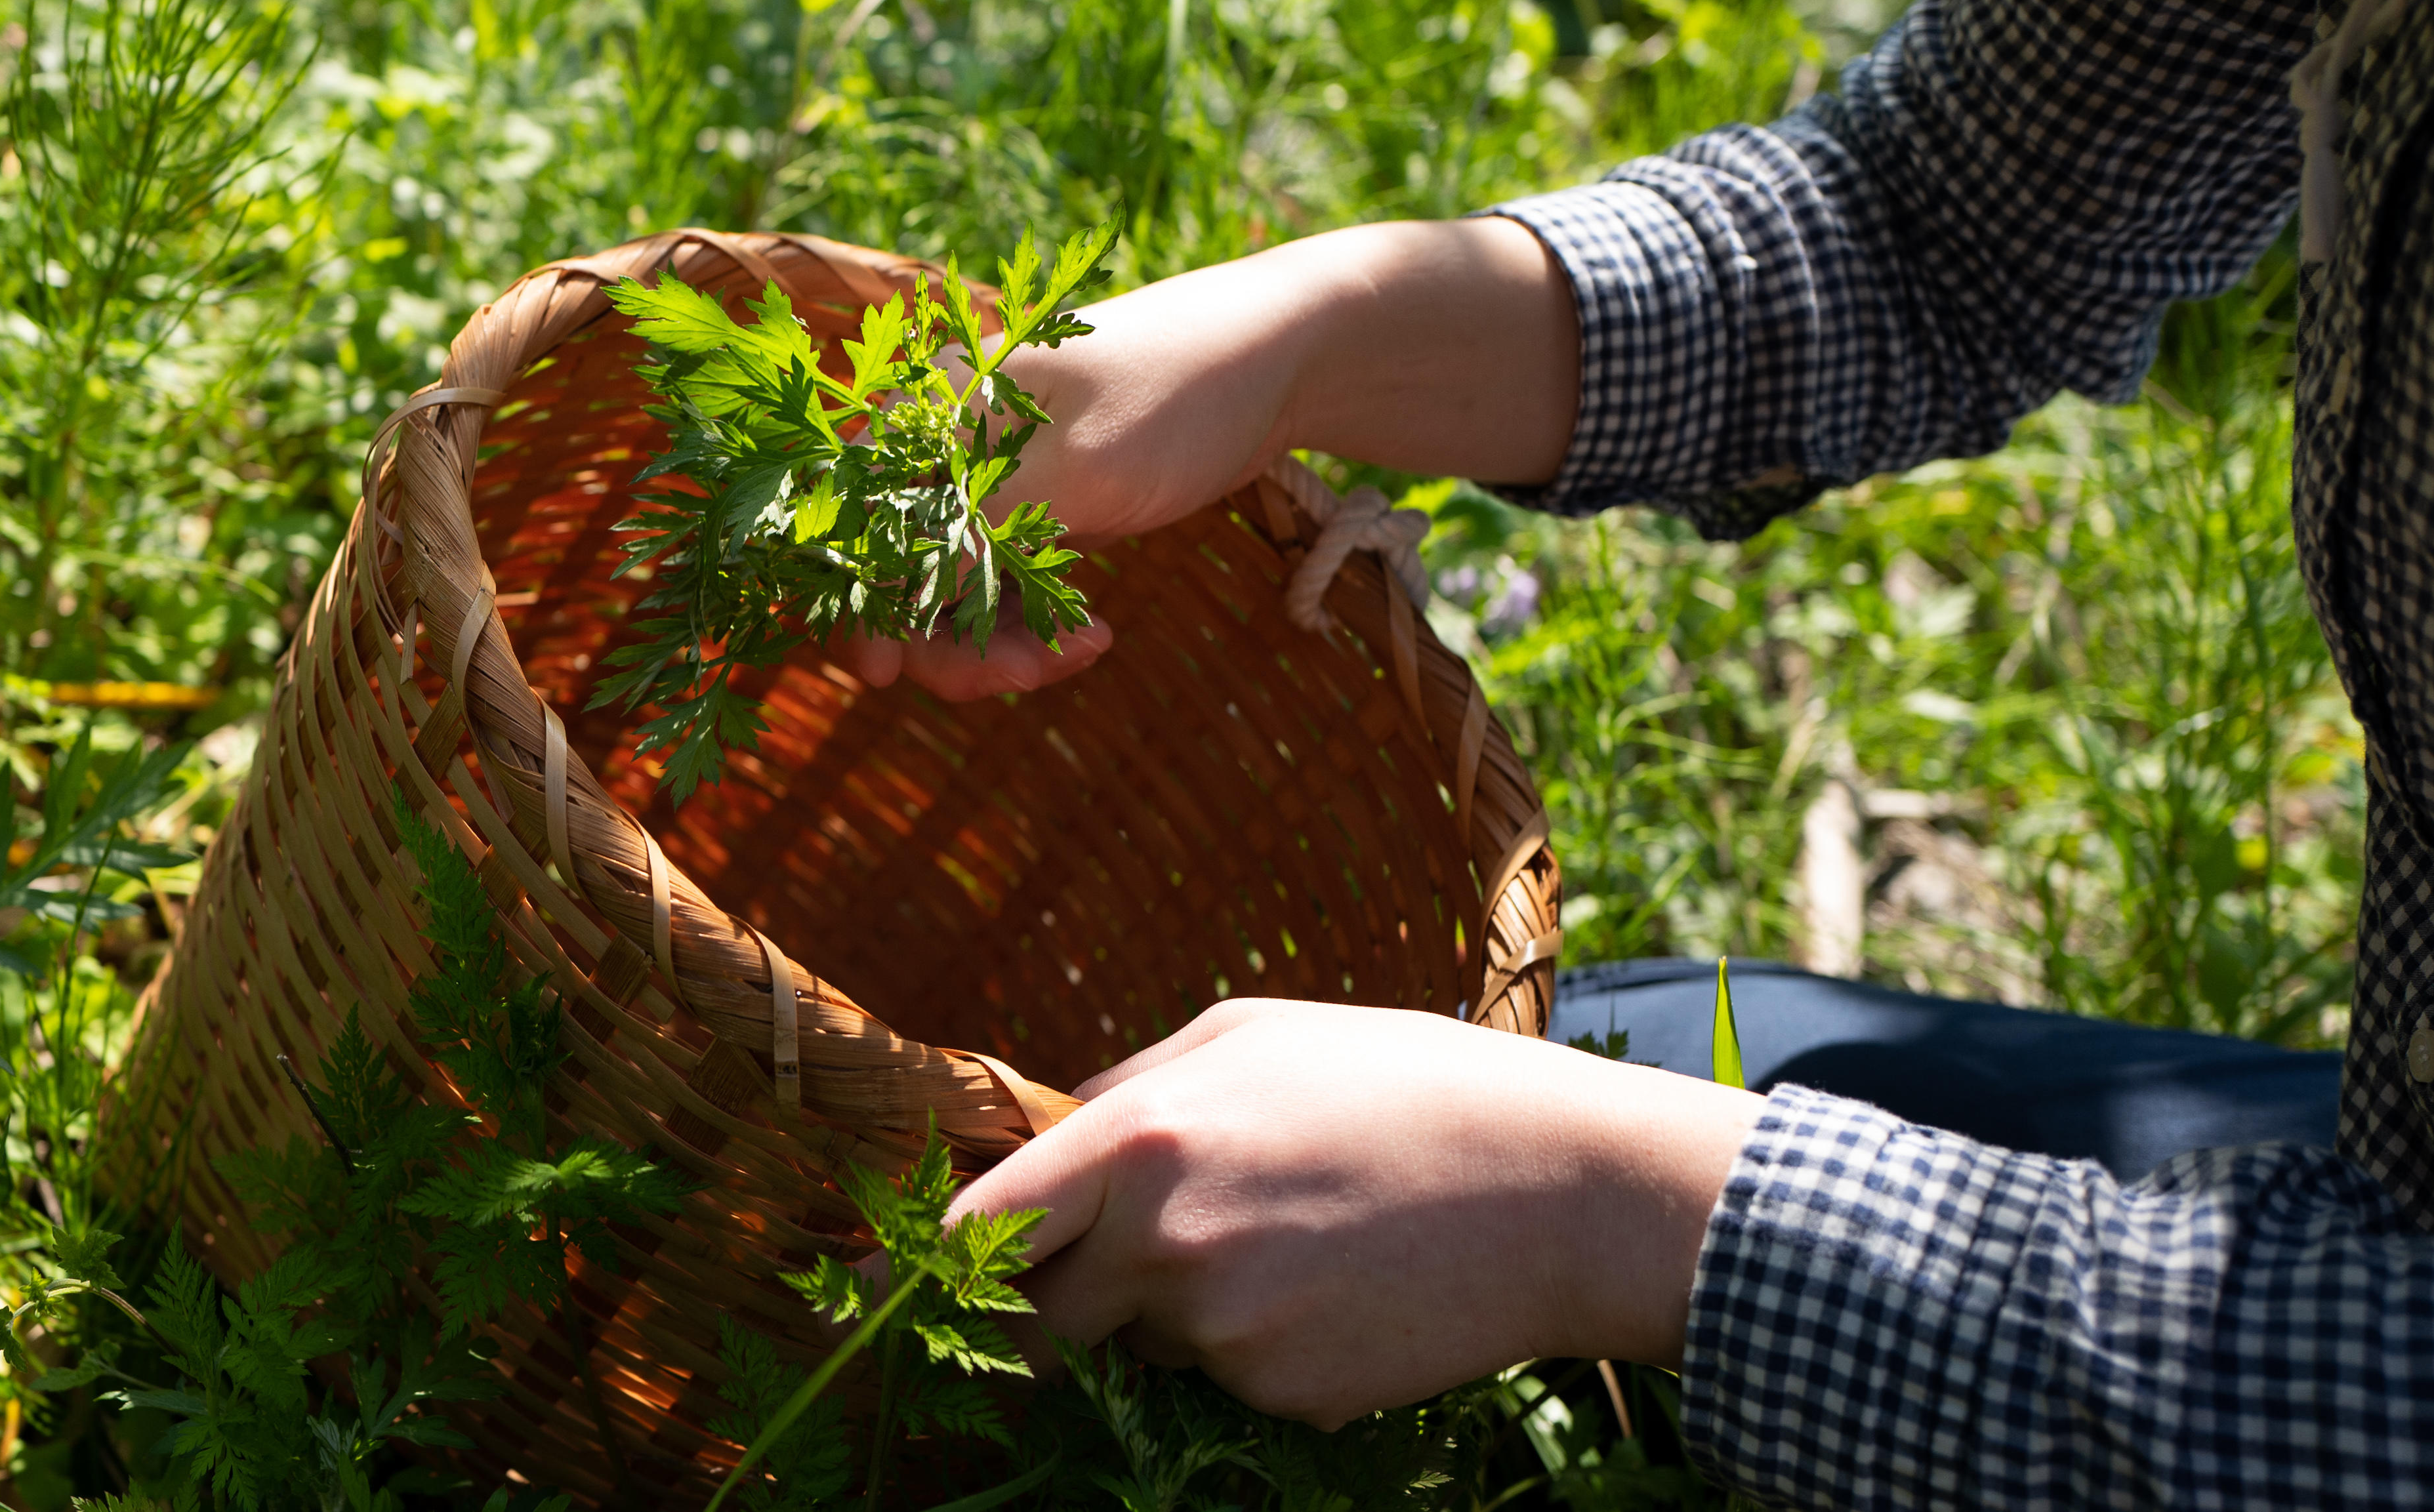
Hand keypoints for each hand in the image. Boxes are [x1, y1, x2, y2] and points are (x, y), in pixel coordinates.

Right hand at [846, 219, 1580, 701]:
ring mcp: (991, 481)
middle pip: (895, 570)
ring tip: (1078, 655)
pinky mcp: (1036, 510)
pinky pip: (1002, 588)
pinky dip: (1035, 625)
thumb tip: (886, 616)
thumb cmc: (1173, 390)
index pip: (851, 519)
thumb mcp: (1072, 471)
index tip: (885, 674)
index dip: (852, 602)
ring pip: (950, 592)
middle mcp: (943, 445)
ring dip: (997, 643)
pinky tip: (1092, 639)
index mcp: (929, 410)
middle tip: (1020, 676)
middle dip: (944, 640)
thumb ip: (974, 538)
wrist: (1281, 359)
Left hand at [948, 999, 1757, 1424]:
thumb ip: (1129, 1087)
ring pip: (1144, 1343)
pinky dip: (1260, 1341)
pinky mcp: (1286, 1397)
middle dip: (1043, 1309)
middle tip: (1110, 1262)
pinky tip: (1340, 1283)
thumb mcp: (1250, 1035)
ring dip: (1177, 1306)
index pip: (980, 1228)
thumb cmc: (1407, 1085)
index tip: (867, 1291)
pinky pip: (1229, 1376)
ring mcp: (1225, 1336)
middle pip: (1037, 1320)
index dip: (911, 1269)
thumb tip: (1050, 1132)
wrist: (1566, 1190)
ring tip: (1294, 1232)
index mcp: (1140, 1138)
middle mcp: (1164, 1245)